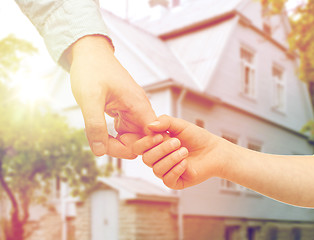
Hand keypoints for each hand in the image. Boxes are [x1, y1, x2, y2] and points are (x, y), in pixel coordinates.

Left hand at [68, 35, 155, 157]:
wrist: (88, 52)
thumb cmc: (91, 70)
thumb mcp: (90, 98)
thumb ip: (95, 125)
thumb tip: (100, 151)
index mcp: (139, 105)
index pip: (152, 137)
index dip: (138, 148)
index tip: (113, 144)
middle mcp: (140, 109)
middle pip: (142, 141)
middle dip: (122, 147)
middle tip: (100, 142)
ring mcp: (132, 110)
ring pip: (133, 138)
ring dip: (117, 143)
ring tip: (98, 136)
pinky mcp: (124, 111)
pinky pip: (125, 131)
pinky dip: (113, 136)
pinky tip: (100, 131)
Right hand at [133, 115, 226, 188]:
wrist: (214, 150)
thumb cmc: (196, 137)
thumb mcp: (179, 125)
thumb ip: (164, 122)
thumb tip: (149, 126)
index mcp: (154, 146)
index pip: (138, 148)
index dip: (146, 143)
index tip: (160, 136)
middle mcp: (157, 159)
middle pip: (146, 159)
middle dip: (162, 149)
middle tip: (178, 142)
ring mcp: (166, 172)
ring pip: (157, 170)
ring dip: (171, 159)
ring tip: (185, 151)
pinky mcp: (176, 182)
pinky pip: (167, 180)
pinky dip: (176, 170)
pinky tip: (185, 163)